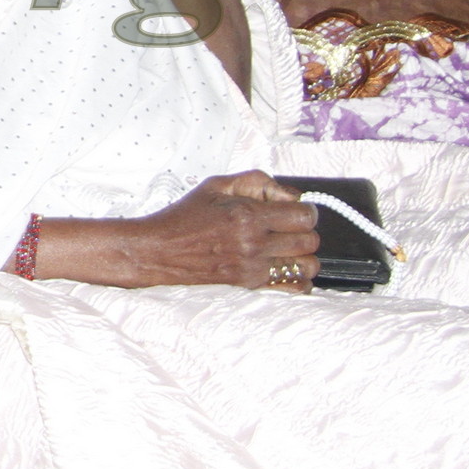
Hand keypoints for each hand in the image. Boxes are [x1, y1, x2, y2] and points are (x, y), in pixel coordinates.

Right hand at [105, 172, 320, 289]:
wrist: (158, 251)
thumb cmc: (185, 217)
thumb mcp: (216, 185)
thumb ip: (257, 181)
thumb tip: (289, 194)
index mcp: (247, 215)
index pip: (304, 215)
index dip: (305, 210)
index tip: (294, 210)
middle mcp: (253, 243)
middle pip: (309, 241)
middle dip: (304, 231)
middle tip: (288, 227)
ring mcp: (252, 267)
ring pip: (307, 265)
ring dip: (303, 255)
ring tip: (286, 248)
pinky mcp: (249, 285)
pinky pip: (294, 287)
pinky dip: (298, 279)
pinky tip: (284, 267)